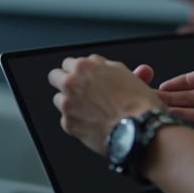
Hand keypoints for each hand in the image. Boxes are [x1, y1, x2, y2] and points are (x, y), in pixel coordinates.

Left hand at [49, 55, 163, 154]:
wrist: (138, 130)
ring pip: (58, 99)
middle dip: (65, 81)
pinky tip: (92, 122)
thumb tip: (98, 66)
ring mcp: (67, 105)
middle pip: (55, 77)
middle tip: (77, 89)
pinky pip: (66, 119)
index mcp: (84, 67)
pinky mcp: (68, 125)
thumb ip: (104, 67)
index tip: (83, 76)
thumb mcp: (123, 72)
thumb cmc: (136, 102)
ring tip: (88, 109)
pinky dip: (77, 120)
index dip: (79, 70)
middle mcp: (71, 84)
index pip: (68, 62)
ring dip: (70, 102)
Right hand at [158, 0, 193, 131]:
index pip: (191, 79)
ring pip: (191, 106)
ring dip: (174, 106)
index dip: (176, 82)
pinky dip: (187, 117)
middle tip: (150, 97)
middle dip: (169, 96)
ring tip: (156, 107)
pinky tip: (171, 115)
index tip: (159, 84)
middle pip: (187, 94)